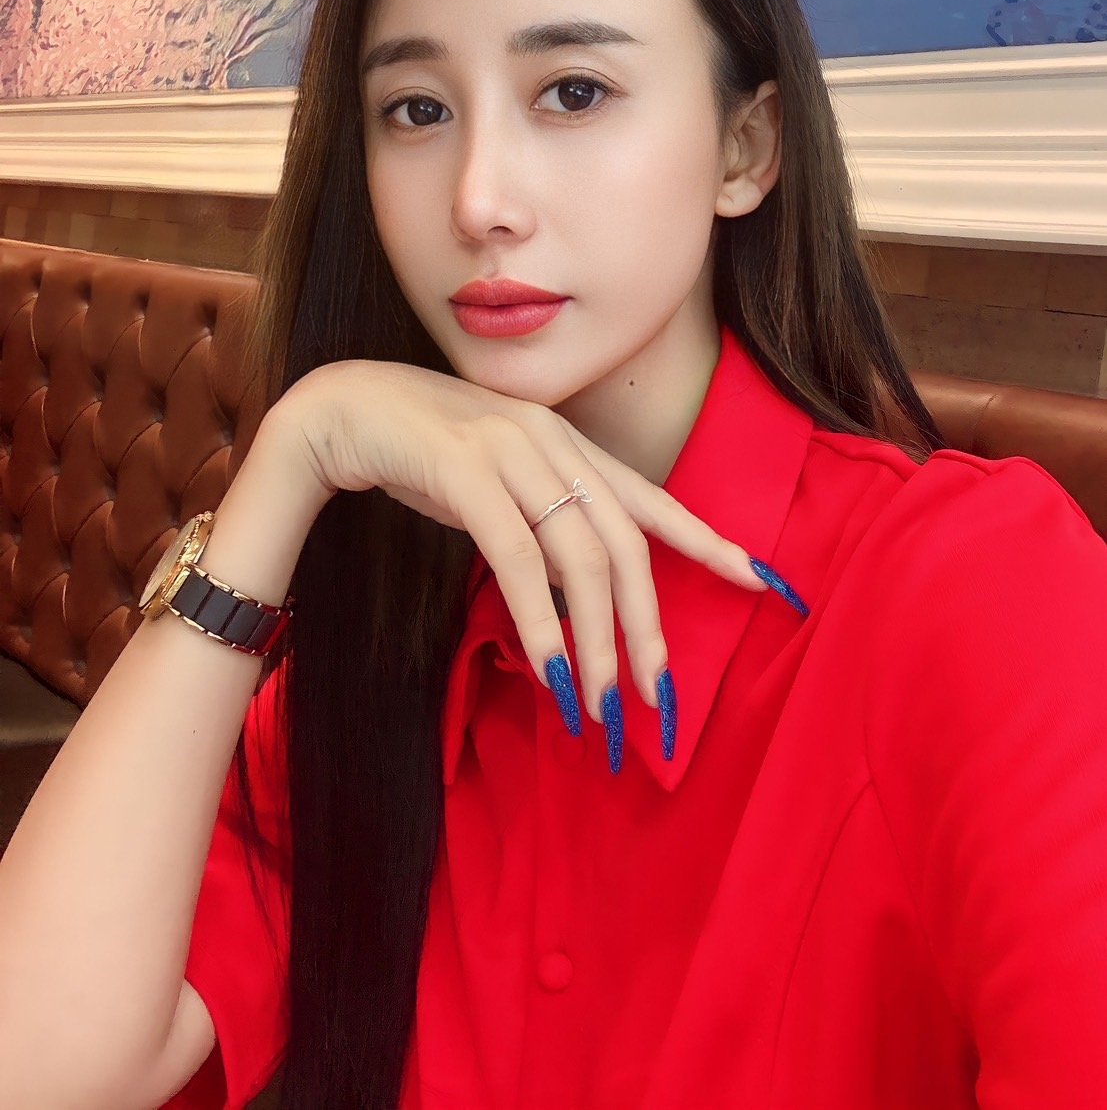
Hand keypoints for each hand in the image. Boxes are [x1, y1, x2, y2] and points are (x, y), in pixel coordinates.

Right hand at [277, 358, 771, 730]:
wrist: (339, 410)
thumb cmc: (417, 454)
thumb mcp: (497, 485)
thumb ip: (541, 524)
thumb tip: (576, 597)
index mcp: (566, 444)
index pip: (650, 499)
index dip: (707, 541)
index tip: (762, 581)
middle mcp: (551, 441)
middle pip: (624, 543)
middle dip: (646, 625)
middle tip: (656, 695)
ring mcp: (509, 450)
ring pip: (579, 555)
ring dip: (594, 638)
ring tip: (598, 702)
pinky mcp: (463, 469)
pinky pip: (516, 557)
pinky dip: (539, 619)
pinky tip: (549, 669)